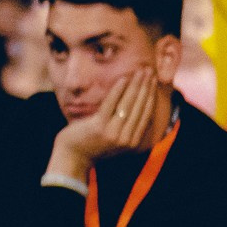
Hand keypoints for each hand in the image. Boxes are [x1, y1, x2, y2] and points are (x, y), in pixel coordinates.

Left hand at [48, 69, 165, 181]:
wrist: (73, 157)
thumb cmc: (94, 144)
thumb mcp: (118, 138)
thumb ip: (130, 127)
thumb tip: (144, 106)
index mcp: (134, 141)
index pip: (147, 113)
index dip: (151, 95)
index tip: (154, 80)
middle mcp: (127, 139)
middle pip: (140, 107)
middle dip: (146, 86)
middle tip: (149, 70)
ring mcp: (114, 133)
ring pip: (129, 104)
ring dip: (136, 85)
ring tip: (140, 70)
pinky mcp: (99, 126)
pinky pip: (111, 104)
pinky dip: (118, 90)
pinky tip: (124, 78)